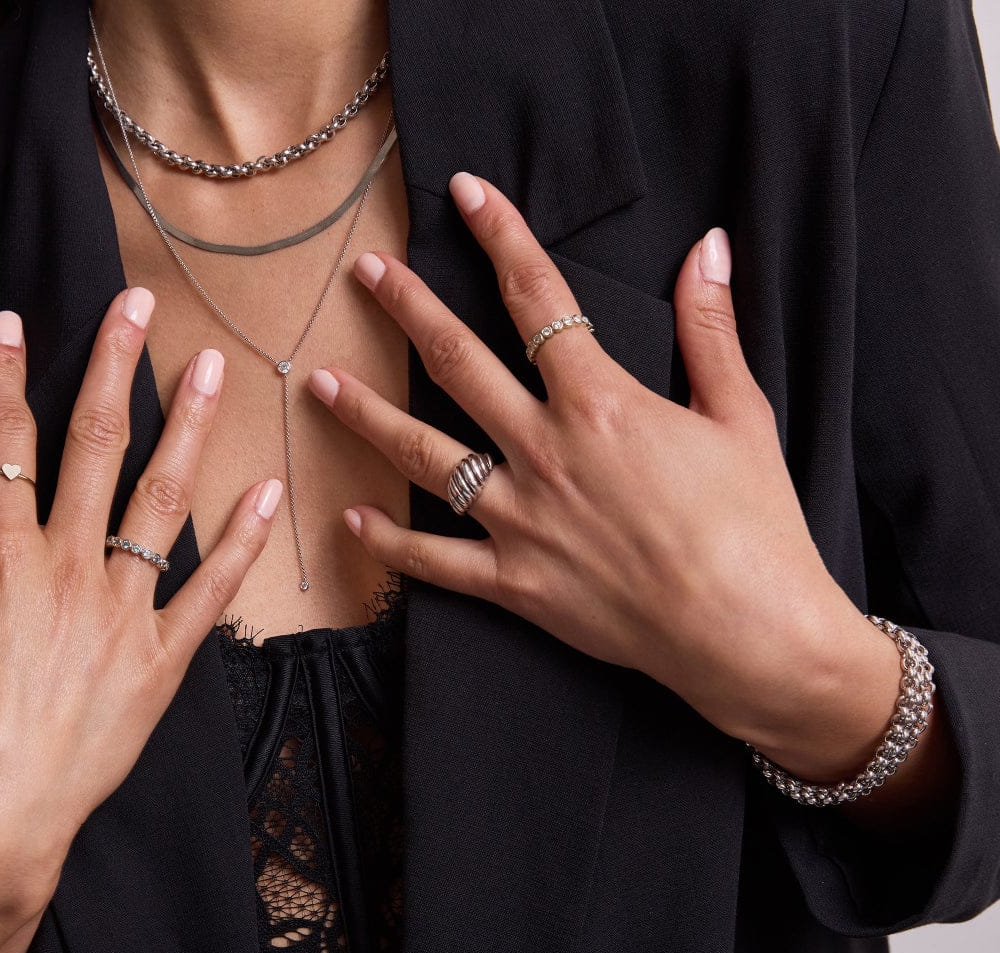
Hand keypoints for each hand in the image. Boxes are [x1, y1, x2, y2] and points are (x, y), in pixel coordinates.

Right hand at [0, 288, 281, 925]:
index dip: (3, 379)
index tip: (13, 326)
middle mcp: (64, 569)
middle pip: (92, 446)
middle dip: (112, 367)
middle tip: (135, 305)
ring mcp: (121, 612)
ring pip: (162, 500)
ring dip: (187, 426)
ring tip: (212, 368)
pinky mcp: (161, 659)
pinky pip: (212, 589)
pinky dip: (246, 540)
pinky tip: (270, 488)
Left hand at [310, 173, 901, 776]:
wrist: (747, 633)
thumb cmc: (755, 526)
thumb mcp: (741, 416)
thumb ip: (711, 330)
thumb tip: (709, 247)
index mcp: (600, 403)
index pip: (538, 298)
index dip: (501, 236)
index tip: (467, 195)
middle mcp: (545, 452)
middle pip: (458, 365)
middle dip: (408, 310)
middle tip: (366, 273)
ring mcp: (521, 520)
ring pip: (424, 457)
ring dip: (367, 416)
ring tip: (321, 384)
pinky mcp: (514, 584)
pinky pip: (435, 562)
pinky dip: (390, 543)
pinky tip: (351, 519)